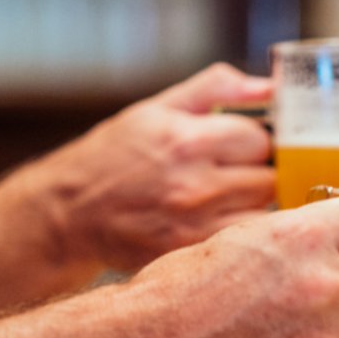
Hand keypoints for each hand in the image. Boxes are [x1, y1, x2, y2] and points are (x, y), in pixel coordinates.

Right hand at [33, 63, 275, 271]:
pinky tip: (213, 219)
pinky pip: (241, 240)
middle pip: (268, 178)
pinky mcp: (191, 253)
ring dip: (252, 204)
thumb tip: (270, 84)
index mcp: (186, 141)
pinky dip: (238, 230)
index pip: (261, 138)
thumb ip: (215, 89)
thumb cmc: (113, 155)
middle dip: (257, 171)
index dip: (255, 138)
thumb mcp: (156, 109)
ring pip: (262, 213)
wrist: (68, 212)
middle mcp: (195, 185)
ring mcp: (194, 225)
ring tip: (223, 196)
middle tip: (233, 171)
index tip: (241, 143)